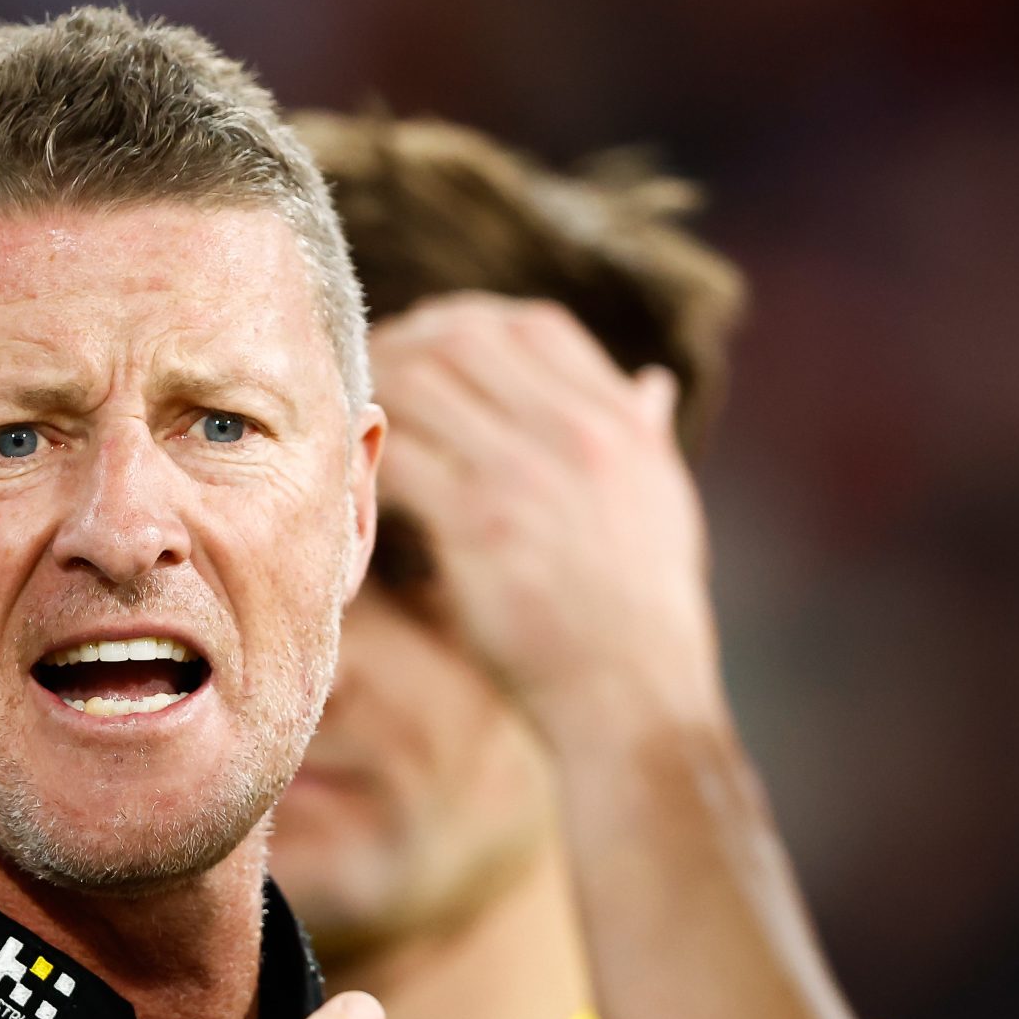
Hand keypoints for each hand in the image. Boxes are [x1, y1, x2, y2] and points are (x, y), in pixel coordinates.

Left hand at [372, 294, 725, 736]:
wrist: (635, 695)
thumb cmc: (646, 614)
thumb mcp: (666, 505)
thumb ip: (648, 437)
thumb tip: (652, 382)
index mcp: (621, 421)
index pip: (533, 324)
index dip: (472, 324)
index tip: (433, 348)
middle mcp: (578, 432)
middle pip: (466, 337)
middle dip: (407, 345)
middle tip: (369, 377)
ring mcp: (526, 472)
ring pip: (421, 382)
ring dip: (376, 394)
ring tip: (352, 421)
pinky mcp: (479, 523)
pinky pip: (398, 457)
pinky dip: (368, 458)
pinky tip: (355, 480)